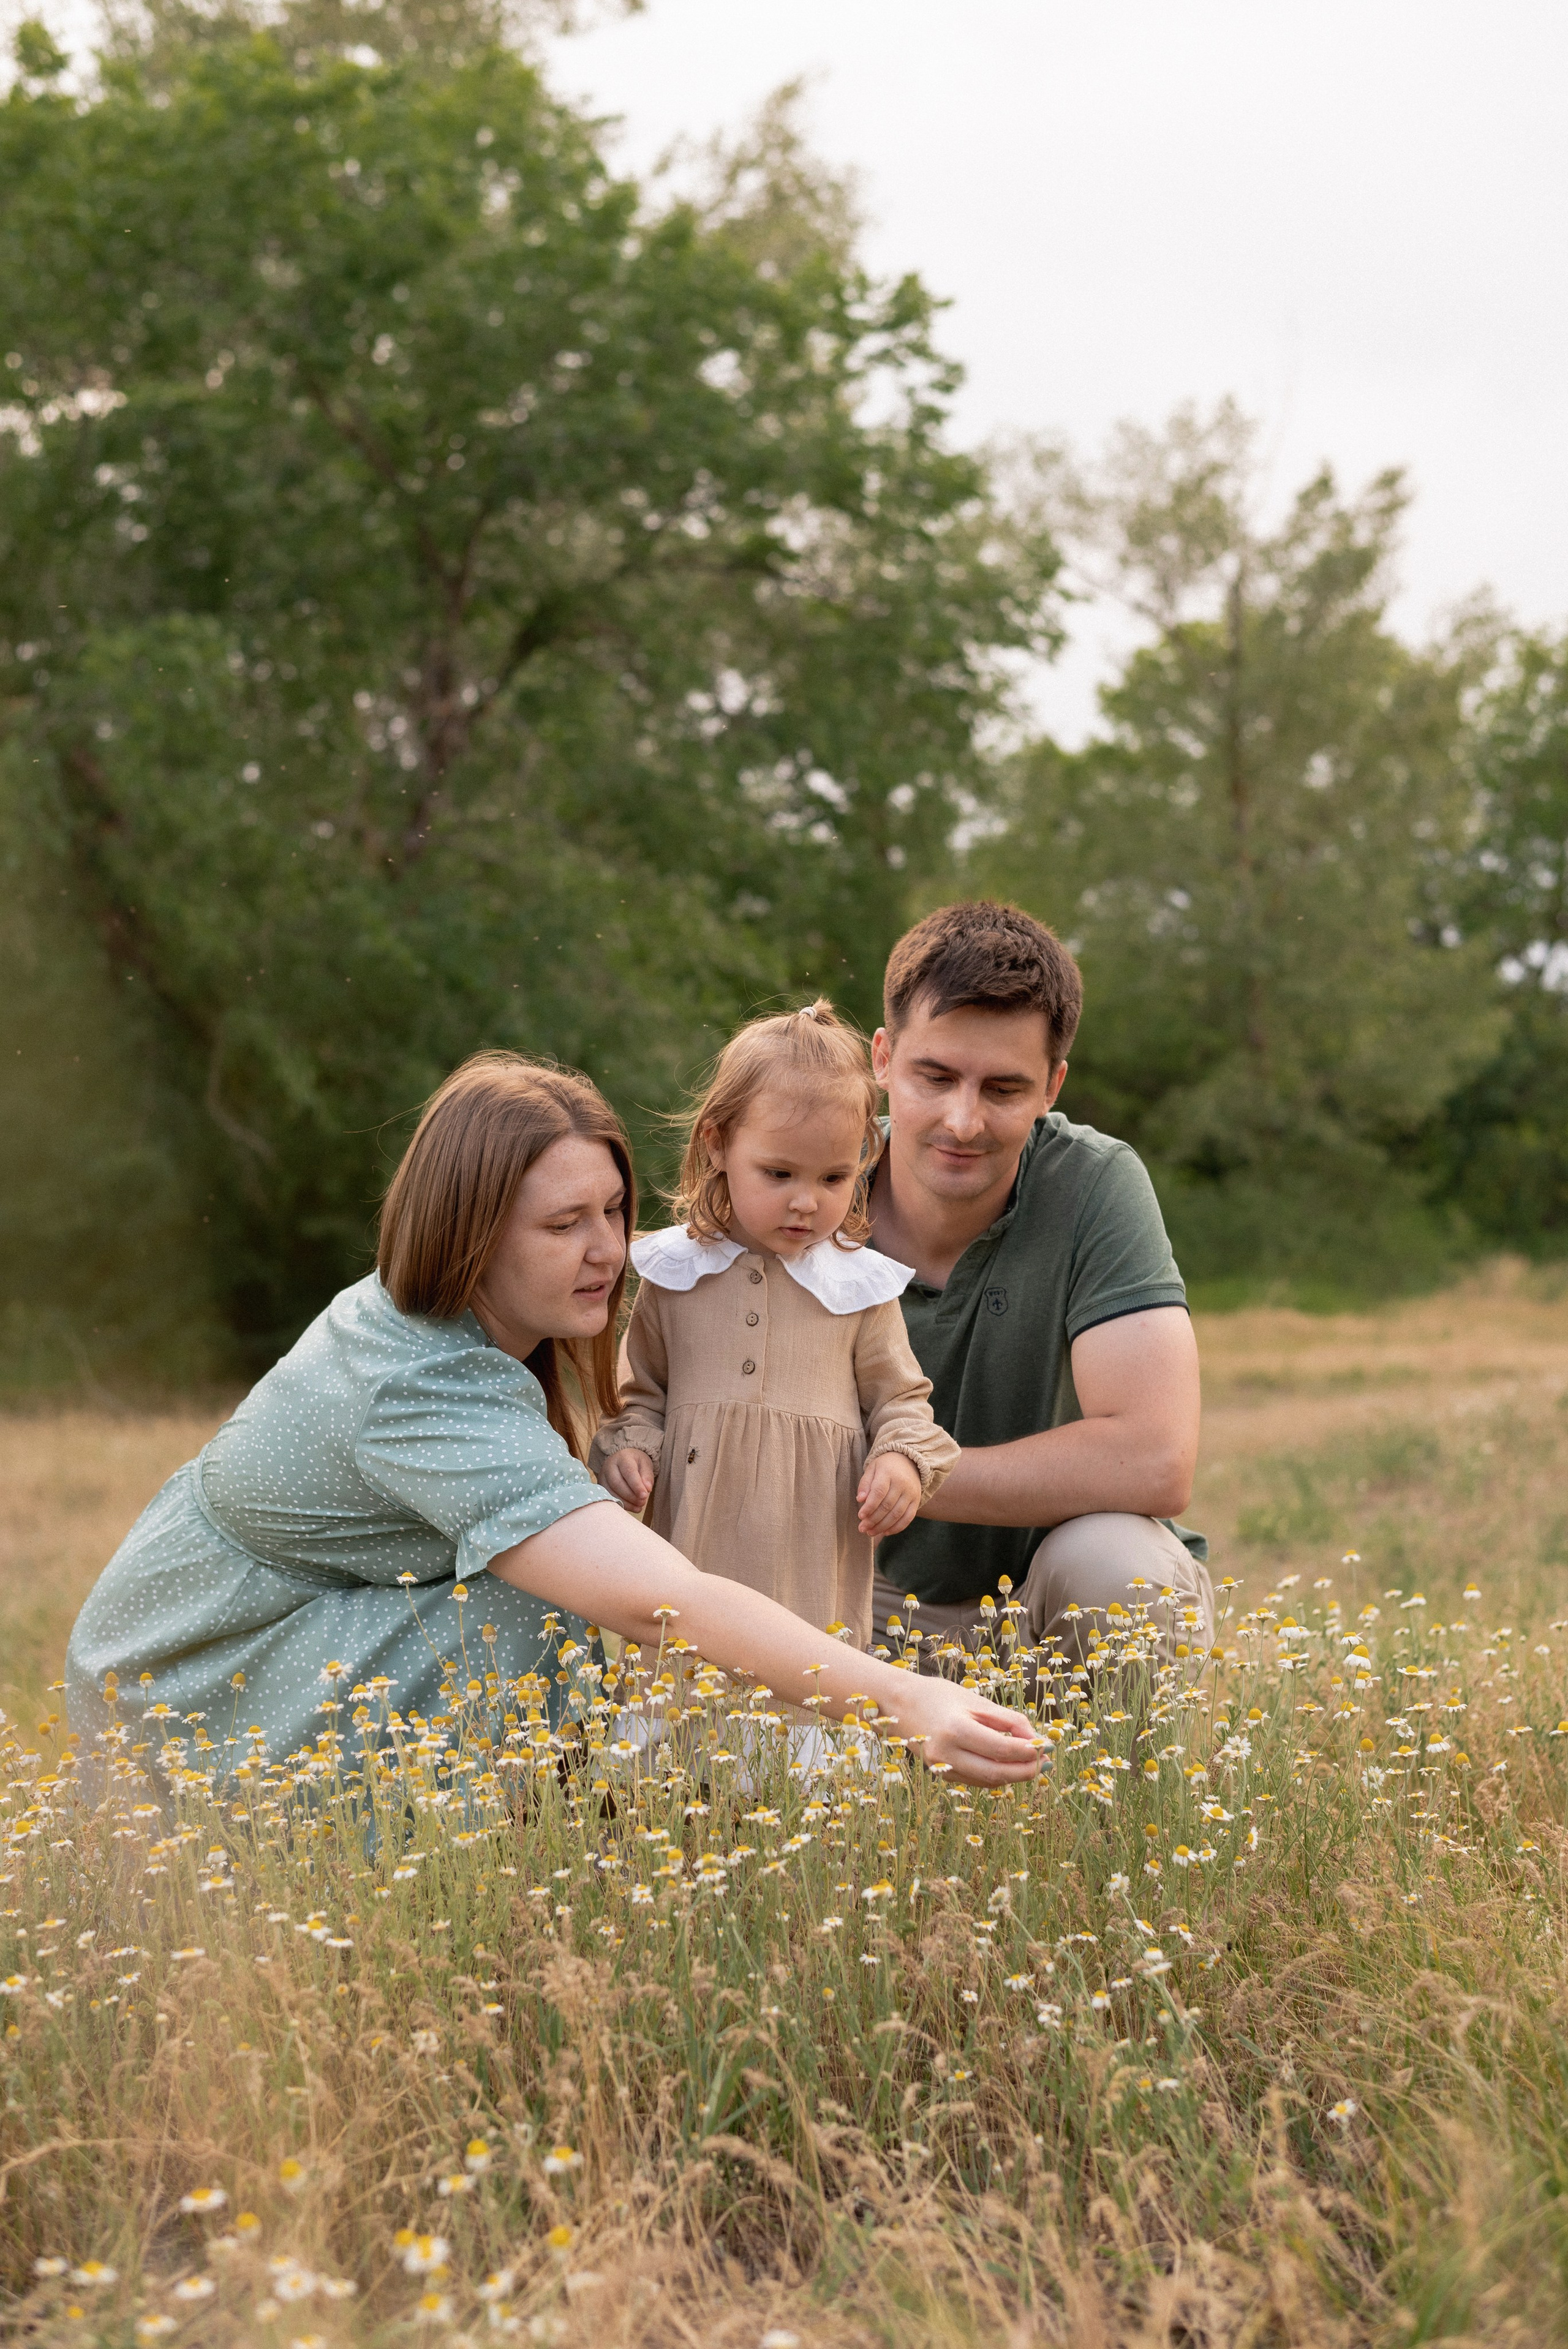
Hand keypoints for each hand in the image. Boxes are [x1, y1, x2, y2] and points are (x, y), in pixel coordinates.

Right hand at [601, 1447, 655, 1511]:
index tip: (645, 1495)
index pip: (628, 1471)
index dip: (636, 1485)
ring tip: (639, 1505)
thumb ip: (647, 1476)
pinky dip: (621, 1504)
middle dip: (631, 1496)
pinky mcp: (601, 1487)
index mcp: (623, 1457)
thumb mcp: (645, 1464)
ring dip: (626, 1502)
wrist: (623, 1459)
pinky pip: (609, 1498)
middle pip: (617, 1483)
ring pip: (611, 1492)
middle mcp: (609, 1466)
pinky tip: (632, 1507)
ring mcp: (603, 1476)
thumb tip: (647, 1489)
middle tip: (643, 1501)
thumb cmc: (636, 1463)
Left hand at [857, 1449, 921, 1537]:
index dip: (869, 1506)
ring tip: (870, 1532)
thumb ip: (865, 1483)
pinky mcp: (916, 1501)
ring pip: (897, 1514)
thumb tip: (860, 1499)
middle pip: (887, 1505)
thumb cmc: (885, 1466)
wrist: (909, 1461)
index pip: (879, 1492)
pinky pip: (908, 1518)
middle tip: (862, 1528)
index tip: (860, 1516)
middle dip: (873, 1520)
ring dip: (883, 1526)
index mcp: (888, 1472)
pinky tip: (885, 1532)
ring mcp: (911, 1493)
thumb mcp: (872, 1468)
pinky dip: (897, 1527)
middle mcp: (902, 1483)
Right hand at [893, 1674, 1041, 1788]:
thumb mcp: (975, 1701)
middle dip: (1026, 1771)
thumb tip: (1036, 1740)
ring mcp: (942, 1767)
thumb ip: (1007, 1721)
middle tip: (1047, 1762)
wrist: (899, 1704)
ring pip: (988, 1781)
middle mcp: (947, 1753)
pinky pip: (976, 1779)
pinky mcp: (941, 1774)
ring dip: (1014, 1776)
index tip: (1048, 1747)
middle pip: (996, 1774)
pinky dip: (997, 1776)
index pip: (1001, 1750)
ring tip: (1035, 1764)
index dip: (1029, 1752)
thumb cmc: (939, 1695)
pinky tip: (1010, 1766)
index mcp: (955, 1730)